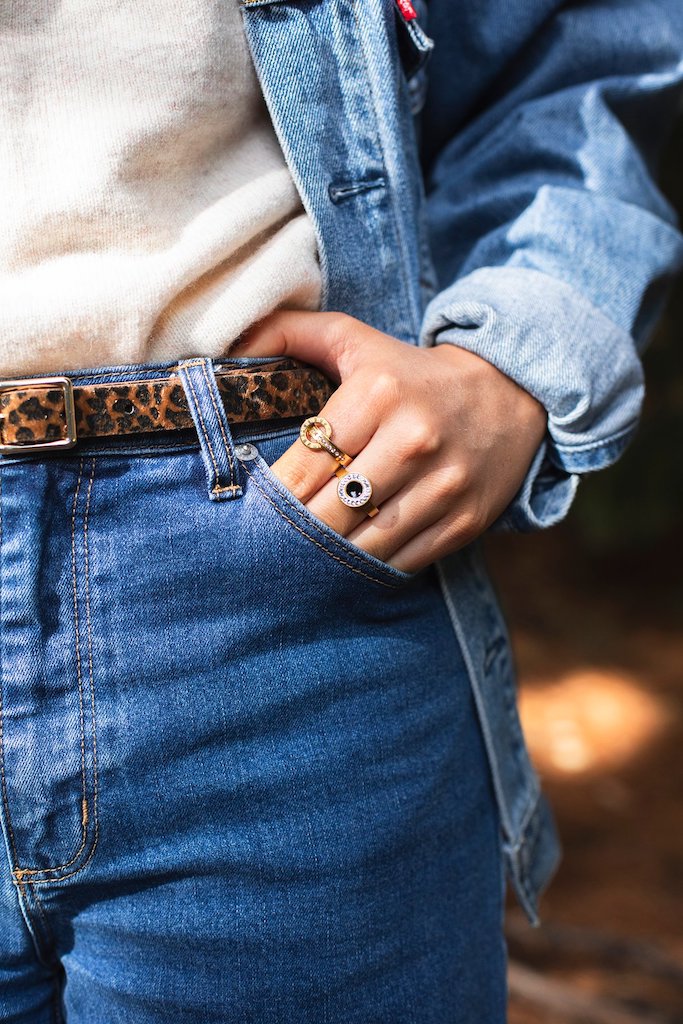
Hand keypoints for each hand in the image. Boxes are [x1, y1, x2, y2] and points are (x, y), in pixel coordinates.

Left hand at [235, 311, 546, 573]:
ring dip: (328, 557)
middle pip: (331, 511)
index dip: (271, 495)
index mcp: (378, 393)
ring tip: (301, 559)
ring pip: (365, 543)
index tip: (250, 507)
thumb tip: (227, 352)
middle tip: (267, 543)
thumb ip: (287, 333)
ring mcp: (444, 484)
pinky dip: (370, 566)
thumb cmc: (410, 373)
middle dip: (293, 533)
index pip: (305, 464)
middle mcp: (414, 439)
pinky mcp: (465, 520)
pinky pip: (402, 560)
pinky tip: (349, 559)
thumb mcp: (353, 338)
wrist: (510, 393)